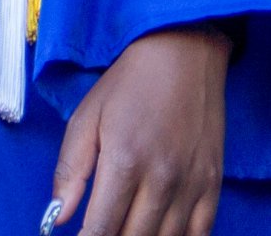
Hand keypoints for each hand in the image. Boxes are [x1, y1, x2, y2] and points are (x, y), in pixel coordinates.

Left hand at [50, 26, 229, 235]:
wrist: (183, 52)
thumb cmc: (130, 83)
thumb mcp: (87, 118)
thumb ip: (70, 170)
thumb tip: (57, 217)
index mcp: (124, 162)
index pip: (100, 230)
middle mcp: (161, 179)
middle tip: (100, 232)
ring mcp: (191, 184)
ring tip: (126, 229)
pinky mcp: (213, 183)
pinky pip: (200, 234)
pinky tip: (160, 234)